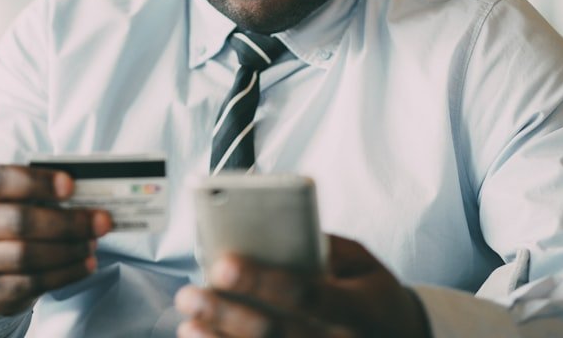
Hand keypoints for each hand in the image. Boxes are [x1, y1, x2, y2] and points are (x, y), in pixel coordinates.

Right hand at [0, 165, 112, 315]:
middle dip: (67, 222)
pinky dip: (67, 273)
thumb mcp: (18, 198)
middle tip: (101, 221)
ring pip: (27, 255)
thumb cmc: (11, 219)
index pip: (1, 181)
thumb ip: (46, 192)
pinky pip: (34, 282)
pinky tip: (87, 263)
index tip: (71, 185)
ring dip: (69, 249)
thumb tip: (90, 193)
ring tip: (93, 243)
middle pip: (20, 222)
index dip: (37, 182)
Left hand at [175, 234, 430, 337]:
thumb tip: (275, 236)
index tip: (223, 264)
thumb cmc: (373, 295)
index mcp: (356, 309)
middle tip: (190, 294)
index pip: (304, 295)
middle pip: (273, 332)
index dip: (261, 282)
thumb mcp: (364, 264)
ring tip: (189, 322)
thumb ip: (326, 248)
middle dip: (226, 313)